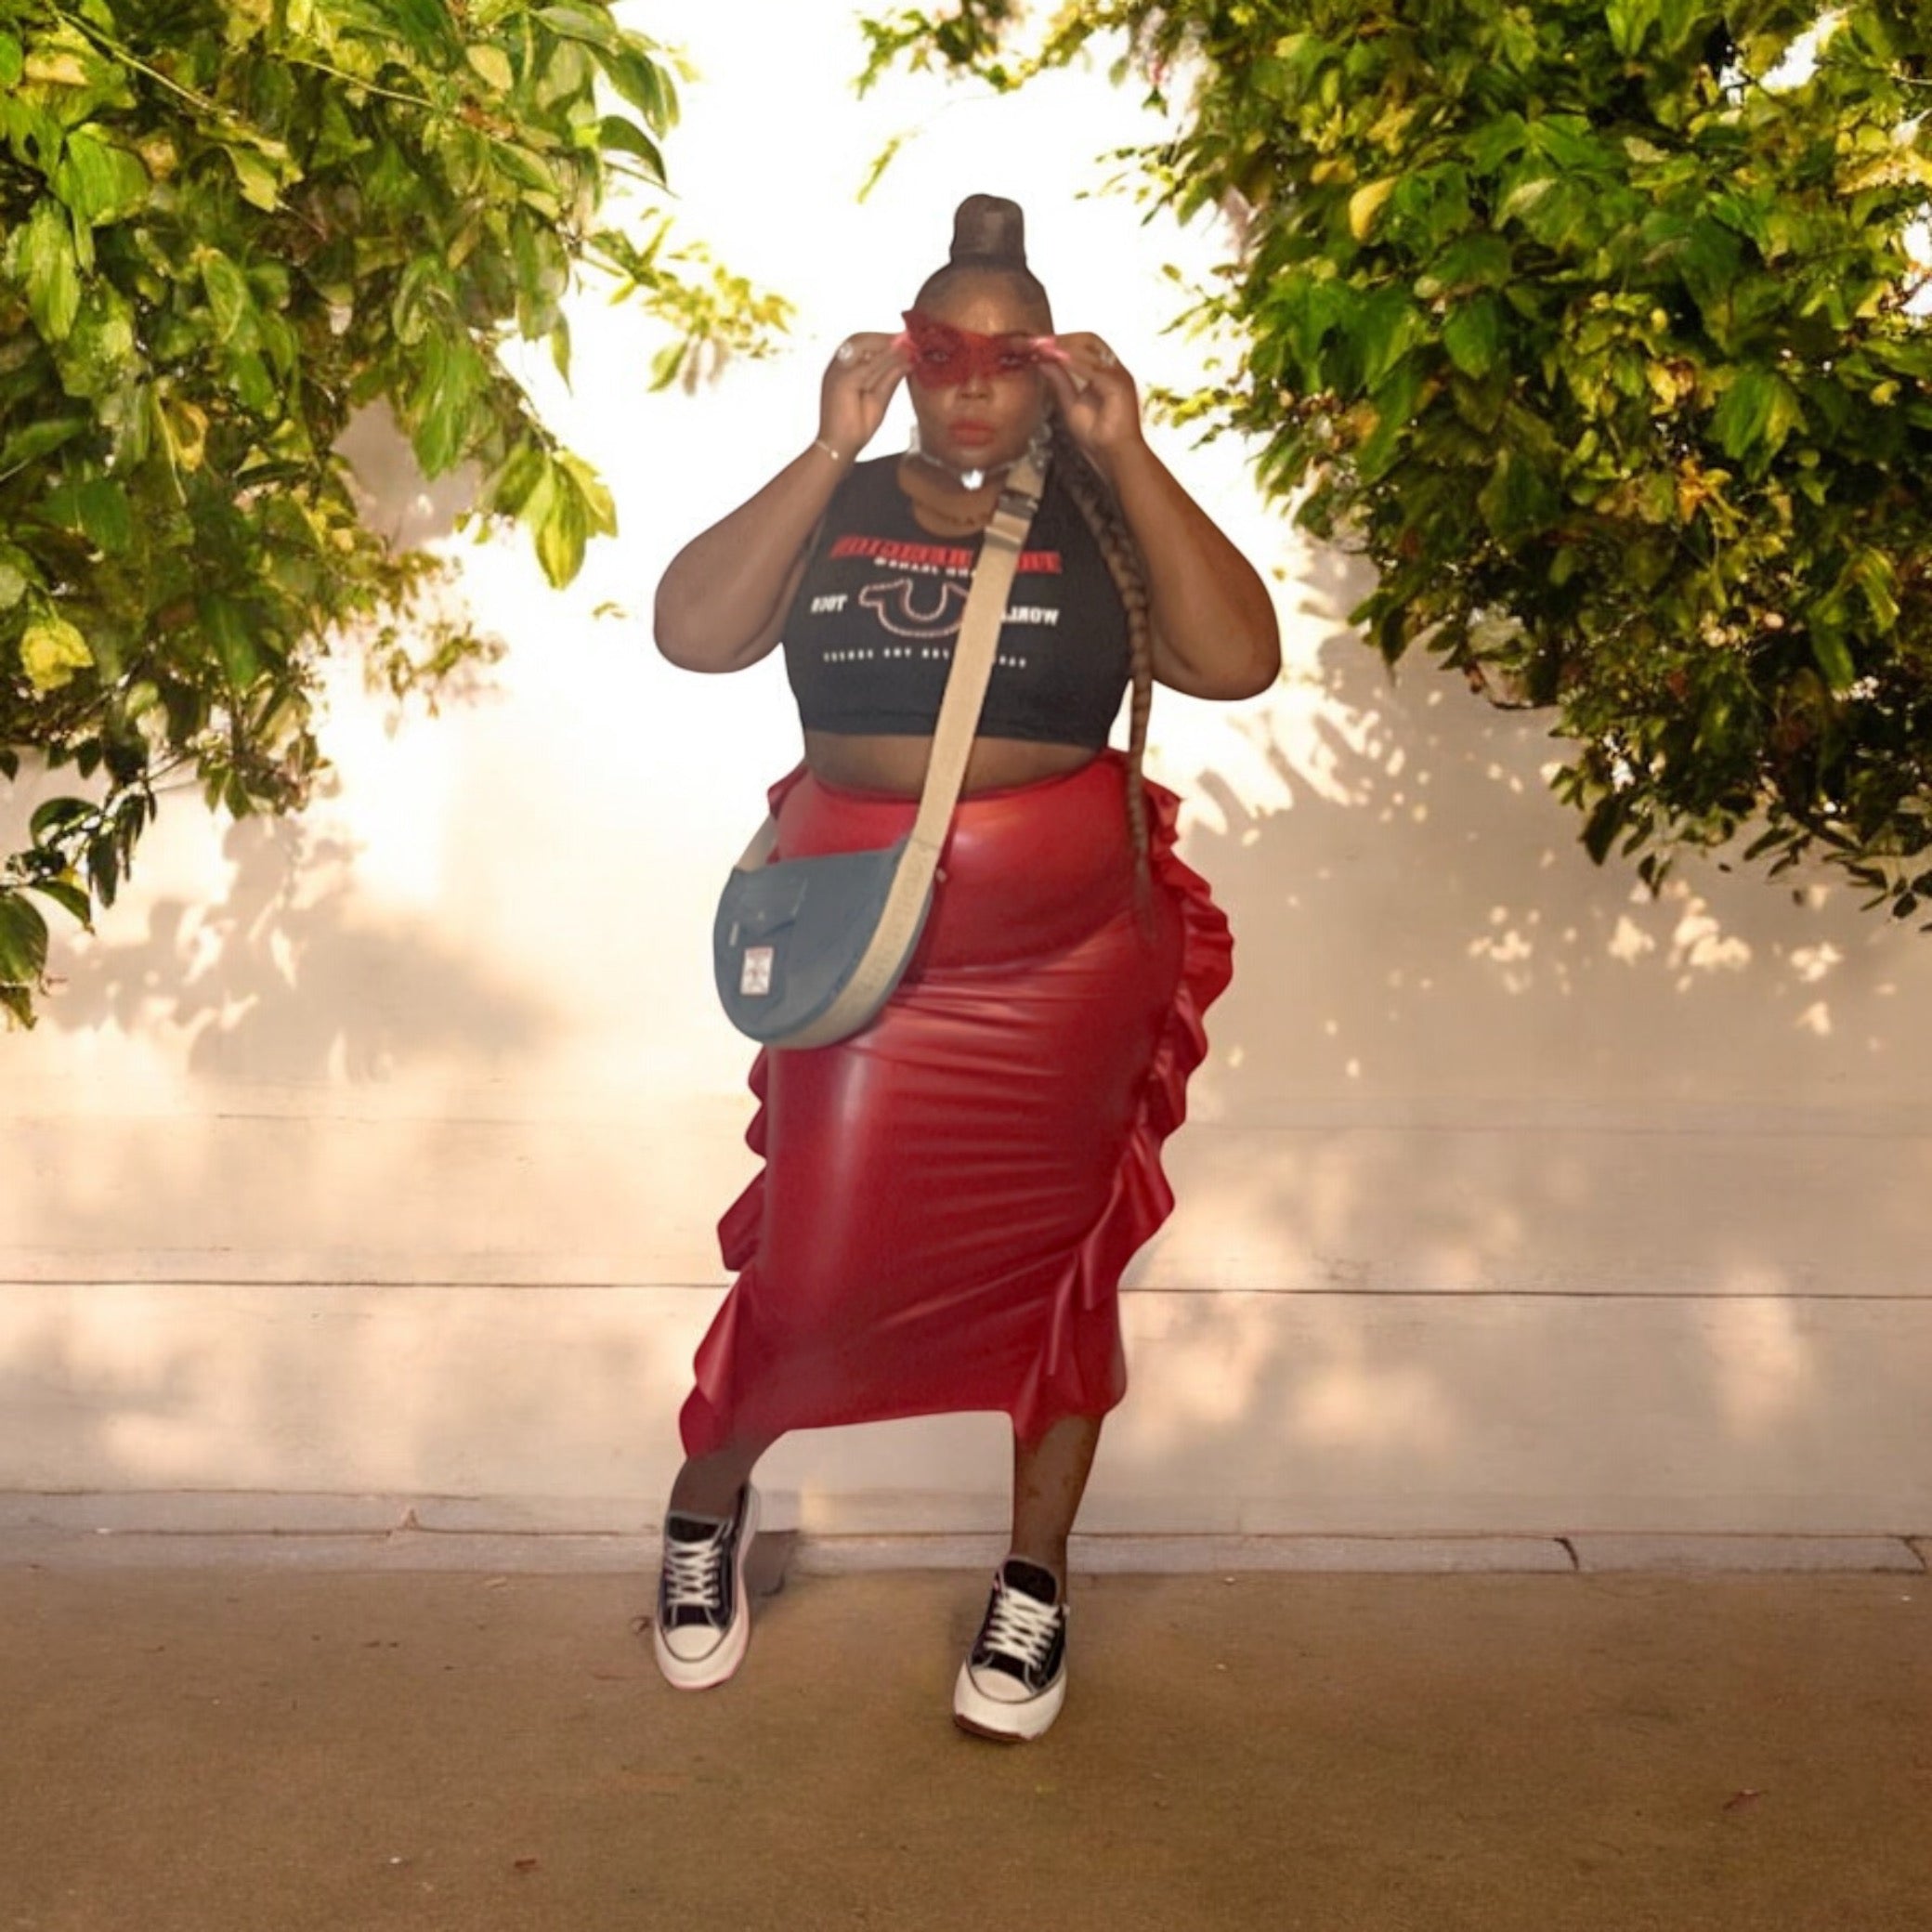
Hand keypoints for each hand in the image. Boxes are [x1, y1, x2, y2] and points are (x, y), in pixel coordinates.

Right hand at [818, 331, 910, 460]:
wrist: (839, 448)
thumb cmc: (856, 427)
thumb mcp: (879, 399)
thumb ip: (890, 379)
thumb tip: (908, 360)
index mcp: (843, 369)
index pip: (860, 344)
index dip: (882, 339)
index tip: (905, 338)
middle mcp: (837, 367)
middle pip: (859, 339)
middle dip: (884, 337)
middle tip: (909, 338)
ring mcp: (837, 372)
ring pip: (863, 349)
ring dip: (887, 345)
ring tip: (908, 345)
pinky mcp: (841, 382)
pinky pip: (865, 366)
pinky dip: (884, 359)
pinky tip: (900, 359)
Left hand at [1039, 332, 1144, 473]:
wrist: (1113, 458)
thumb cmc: (1097, 437)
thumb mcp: (1069, 403)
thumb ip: (1059, 381)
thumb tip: (1043, 360)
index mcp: (1104, 371)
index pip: (1083, 345)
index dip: (1059, 341)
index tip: (1035, 344)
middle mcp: (1114, 369)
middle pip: (1088, 339)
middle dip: (1061, 338)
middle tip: (1036, 342)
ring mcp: (1119, 375)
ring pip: (1091, 348)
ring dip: (1064, 346)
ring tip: (1042, 347)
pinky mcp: (1120, 386)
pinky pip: (1095, 368)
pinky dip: (1074, 362)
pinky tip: (1057, 359)